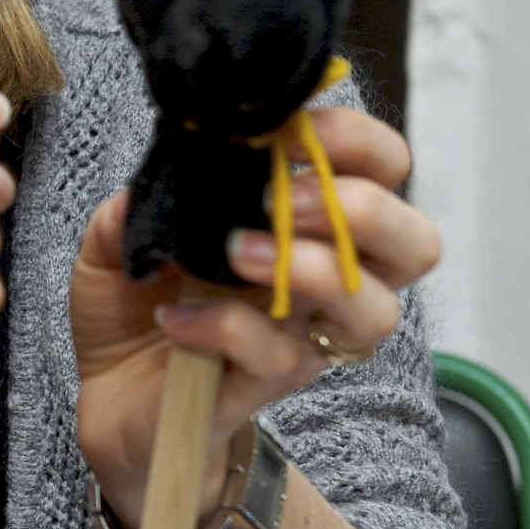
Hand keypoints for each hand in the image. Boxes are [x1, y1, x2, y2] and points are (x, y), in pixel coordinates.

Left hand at [70, 108, 440, 525]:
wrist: (112, 399)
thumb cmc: (133, 305)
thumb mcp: (120, 237)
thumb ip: (140, 201)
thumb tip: (157, 176)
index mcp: (305, 225)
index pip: (383, 172)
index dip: (356, 142)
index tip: (290, 130)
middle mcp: (327, 282)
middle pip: (417, 244)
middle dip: (362, 208)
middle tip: (282, 200)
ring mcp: (305, 338)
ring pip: (375, 311)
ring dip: (311, 268)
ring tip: (236, 253)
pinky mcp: (267, 387)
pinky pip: (280, 356)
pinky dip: (223, 326)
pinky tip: (174, 315)